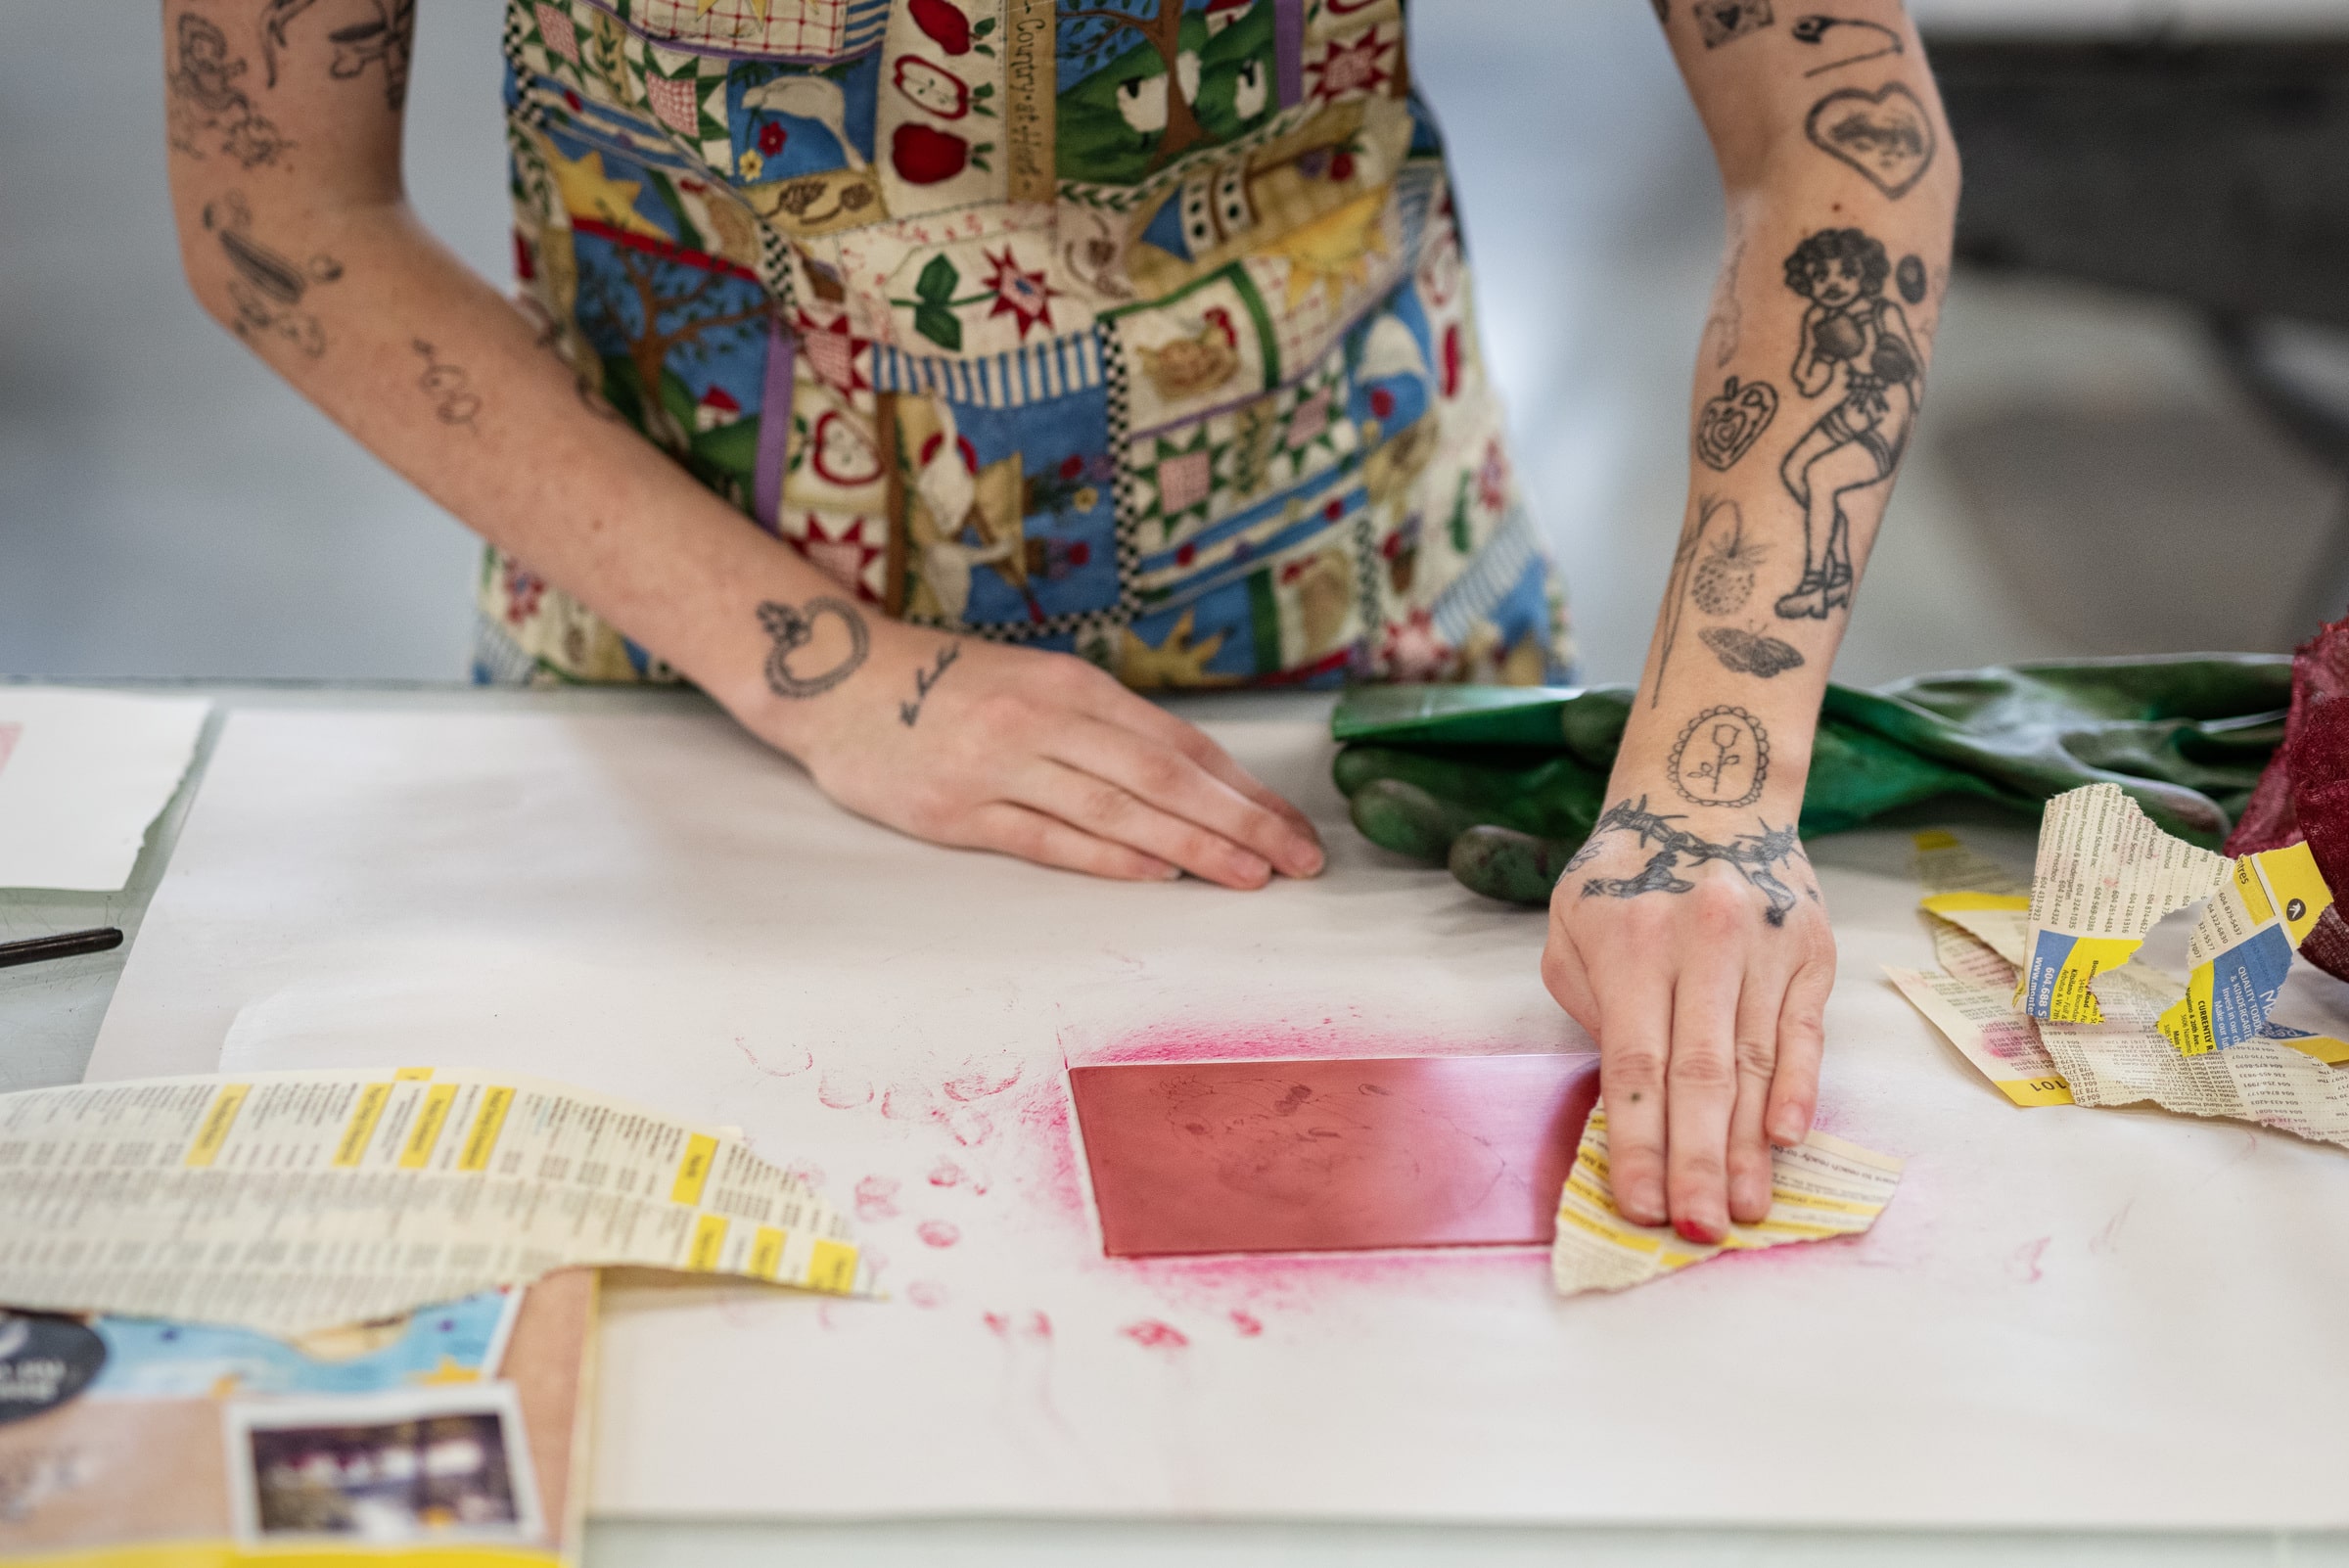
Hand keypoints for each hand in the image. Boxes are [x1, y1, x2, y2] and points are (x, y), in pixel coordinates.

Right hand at [739, 617, 1322, 889]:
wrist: (835, 681)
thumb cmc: (945, 687)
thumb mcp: (1034, 686)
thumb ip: (1102, 728)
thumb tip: (1192, 782)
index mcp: (1072, 686)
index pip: (1179, 743)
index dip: (1243, 788)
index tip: (1293, 825)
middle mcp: (1045, 720)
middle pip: (1164, 777)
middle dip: (1241, 821)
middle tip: (1300, 860)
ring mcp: (1000, 766)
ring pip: (1117, 809)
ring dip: (1190, 846)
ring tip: (1249, 876)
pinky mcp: (957, 811)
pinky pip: (1048, 838)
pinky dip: (1108, 857)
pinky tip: (1157, 875)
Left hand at [1539, 795, 1833, 1240]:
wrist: (1710, 791)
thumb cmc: (1626, 871)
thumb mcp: (1573, 923)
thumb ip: (1590, 1005)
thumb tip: (1623, 1096)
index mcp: (1630, 943)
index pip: (1633, 1064)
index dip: (1638, 1141)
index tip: (1640, 1206)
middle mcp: (1701, 945)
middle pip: (1699, 1076)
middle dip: (1697, 1162)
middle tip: (1698, 1230)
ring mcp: (1762, 948)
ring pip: (1754, 1064)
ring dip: (1750, 1146)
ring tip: (1745, 1209)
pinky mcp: (1810, 951)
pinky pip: (1803, 1033)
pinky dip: (1796, 1088)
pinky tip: (1787, 1139)